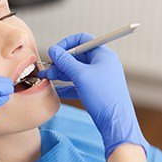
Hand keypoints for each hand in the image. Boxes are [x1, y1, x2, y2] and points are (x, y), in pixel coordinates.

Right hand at [38, 33, 148, 158]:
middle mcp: (102, 63)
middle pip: (77, 56)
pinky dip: (66, 85)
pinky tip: (55, 90)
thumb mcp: (81, 75)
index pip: (82, 39)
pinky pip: (78, 83)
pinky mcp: (95, 90)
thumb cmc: (102, 96)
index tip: (54, 52)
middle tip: (47, 70)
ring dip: (60, 73)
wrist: (115, 122)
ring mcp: (99, 77)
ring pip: (76, 70)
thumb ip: (65, 61)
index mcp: (102, 54)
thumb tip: (53, 49)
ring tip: (46, 79)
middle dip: (60, 62)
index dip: (66, 44)